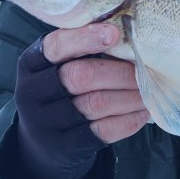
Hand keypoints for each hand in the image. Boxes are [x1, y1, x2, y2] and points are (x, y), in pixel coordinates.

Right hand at [14, 23, 148, 178]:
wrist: (40, 143)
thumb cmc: (57, 90)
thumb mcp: (54, 67)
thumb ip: (79, 49)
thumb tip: (127, 31)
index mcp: (30, 64)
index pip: (55, 47)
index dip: (85, 39)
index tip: (115, 33)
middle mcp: (32, 93)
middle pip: (78, 77)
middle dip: (117, 71)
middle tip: (143, 69)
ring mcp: (46, 123)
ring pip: (95, 104)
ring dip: (129, 96)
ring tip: (149, 90)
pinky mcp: (64, 147)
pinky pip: (102, 131)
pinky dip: (128, 120)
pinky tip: (142, 112)